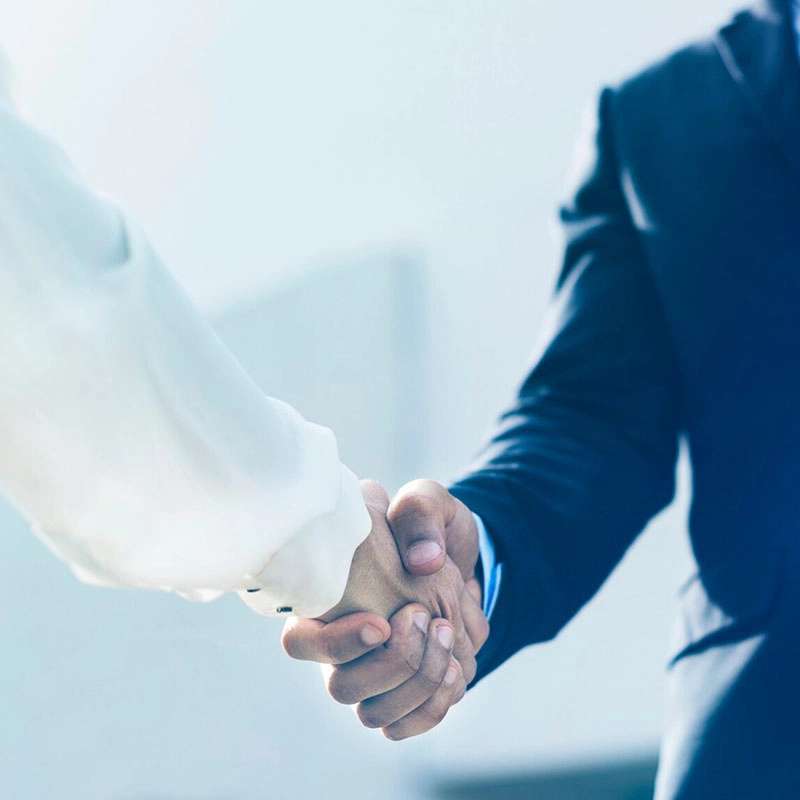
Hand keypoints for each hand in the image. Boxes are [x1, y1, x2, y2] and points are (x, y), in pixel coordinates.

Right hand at [282, 479, 488, 739]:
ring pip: (374, 715)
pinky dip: (433, 706)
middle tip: (428, 617)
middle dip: (396, 662)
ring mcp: (370, 675)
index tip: (381, 623)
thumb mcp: (426, 502)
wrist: (461, 559)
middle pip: (342, 689)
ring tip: (448, 637)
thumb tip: (423, 562)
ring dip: (419, 684)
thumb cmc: (429, 528)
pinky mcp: (402, 693)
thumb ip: (419, 513)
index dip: (336, 644)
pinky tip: (455, 669)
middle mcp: (341, 647)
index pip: (300, 643)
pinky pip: (404, 726)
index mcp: (329, 602)